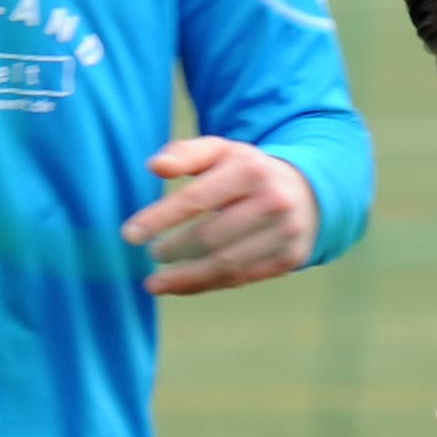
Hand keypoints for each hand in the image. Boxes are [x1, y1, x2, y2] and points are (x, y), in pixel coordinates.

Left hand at [122, 139, 319, 296]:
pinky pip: (240, 279)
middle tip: (151, 254)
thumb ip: (185, 154)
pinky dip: (205, 285)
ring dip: (184, 278)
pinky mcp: (289, 259)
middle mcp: (273, 202)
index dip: (160, 218)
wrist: (307, 192)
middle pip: (211, 237)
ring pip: (226, 265)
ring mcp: (285, 234)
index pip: (197, 199)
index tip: (130, 235)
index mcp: (251, 170)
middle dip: (174, 249)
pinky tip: (180, 285)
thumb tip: (154, 167)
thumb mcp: (221, 151)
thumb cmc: (248, 171)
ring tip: (155, 283)